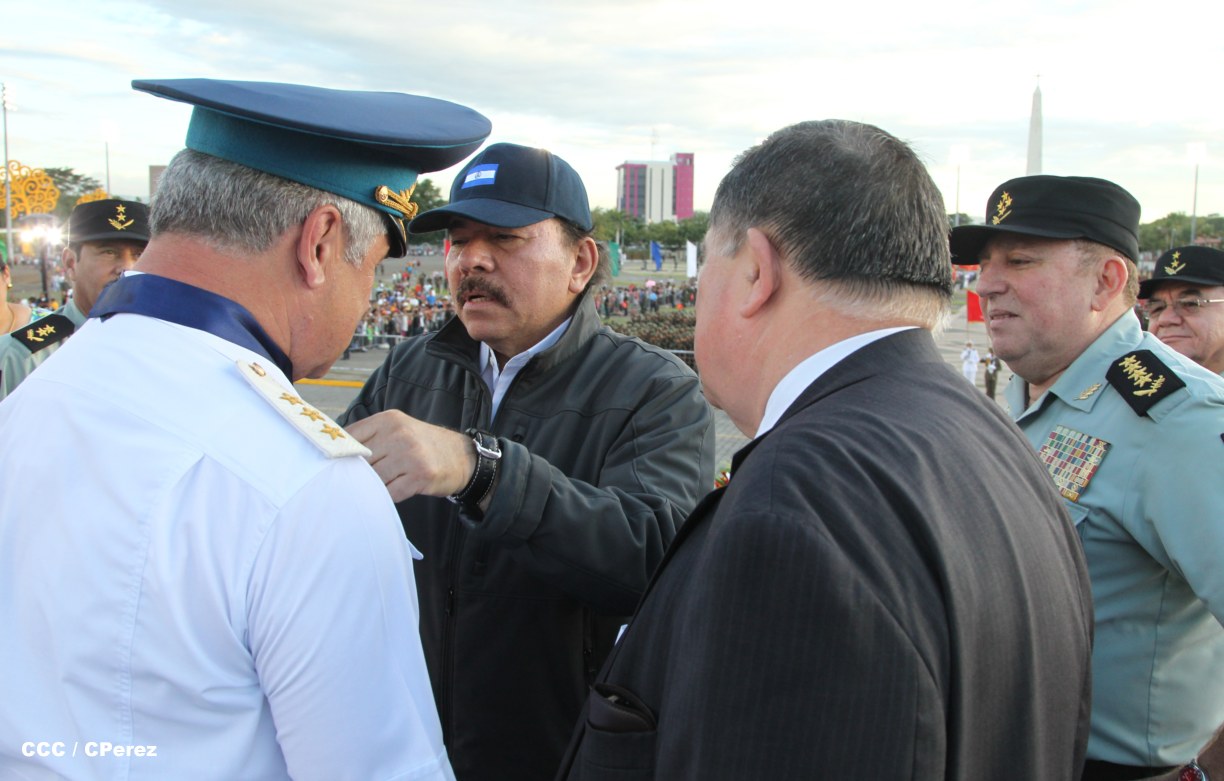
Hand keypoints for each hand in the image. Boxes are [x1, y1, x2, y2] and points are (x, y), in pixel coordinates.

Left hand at [344, 410, 475, 502]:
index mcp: (389, 420)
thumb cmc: (424, 445)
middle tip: (358, 480)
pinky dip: (388, 496)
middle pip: (361, 461)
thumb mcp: (399, 429)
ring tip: (379, 485)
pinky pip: (390, 492)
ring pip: (374, 478)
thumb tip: (336, 453)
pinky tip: (394, 491)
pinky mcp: (420, 476)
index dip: (342, 453)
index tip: (336, 464)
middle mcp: (399, 435)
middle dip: (358, 473)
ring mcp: (410, 456)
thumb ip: (371, 436)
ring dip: (373, 486)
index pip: (351, 436)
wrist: (462, 457)